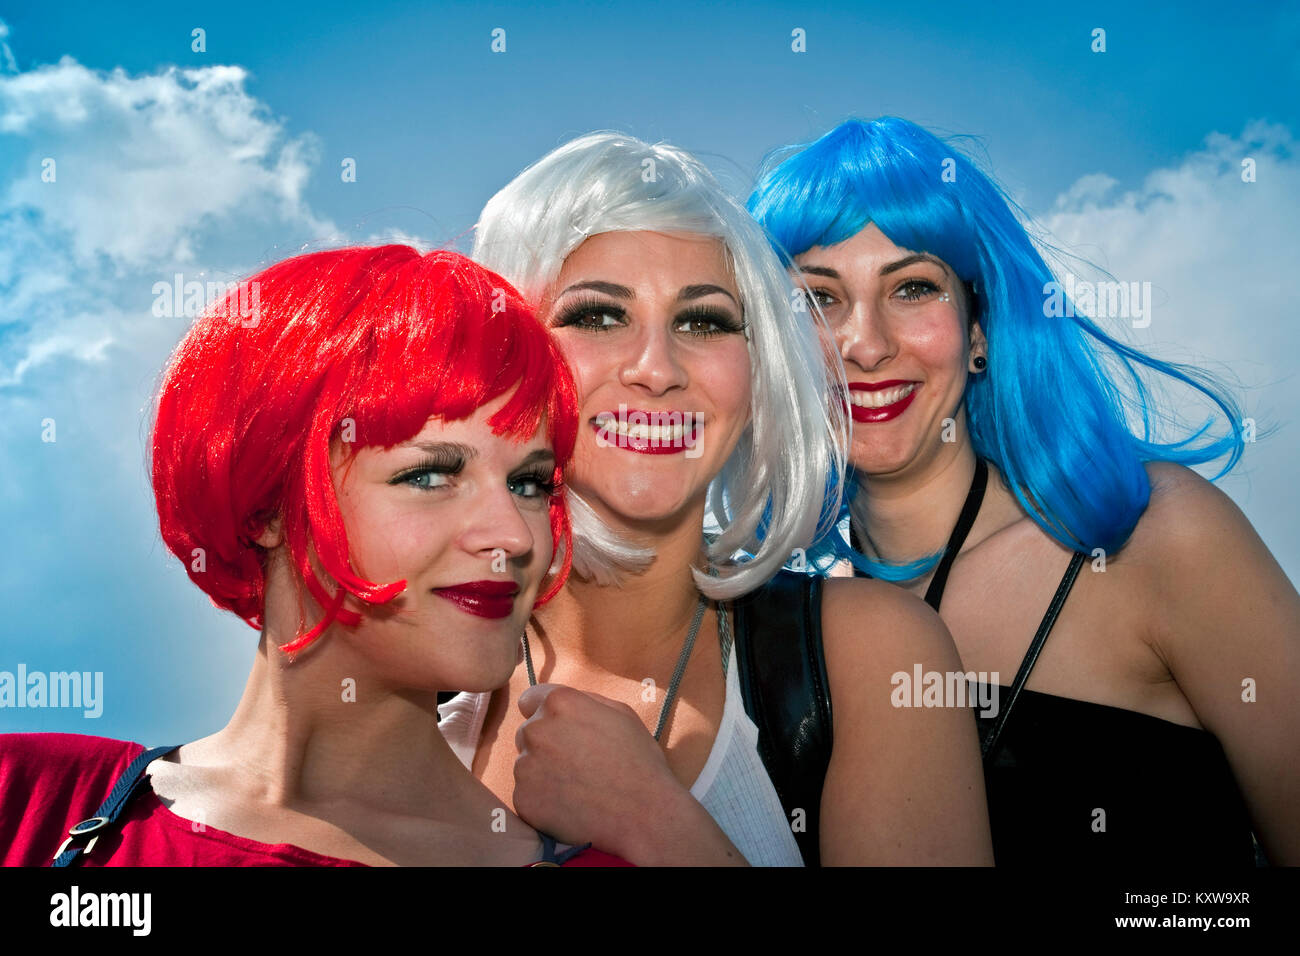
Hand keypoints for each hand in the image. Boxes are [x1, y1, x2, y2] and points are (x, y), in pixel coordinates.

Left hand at [512, 682, 680, 858]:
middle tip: (575, 762)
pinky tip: (570, 804)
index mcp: (559, 704)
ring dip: (543, 772)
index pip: (529, 700)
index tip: (559, 729)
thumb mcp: (620, 713)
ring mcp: (526, 766)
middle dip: (545, 743)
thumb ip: (584, 701)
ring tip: (577, 786)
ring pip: (526, 764)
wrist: (643, 813)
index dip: (546, 715)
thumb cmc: (638, 760)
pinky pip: (527, 794)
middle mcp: (536, 730)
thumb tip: (562, 704)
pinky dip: (543, 799)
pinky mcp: (523, 800)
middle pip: (528, 733)